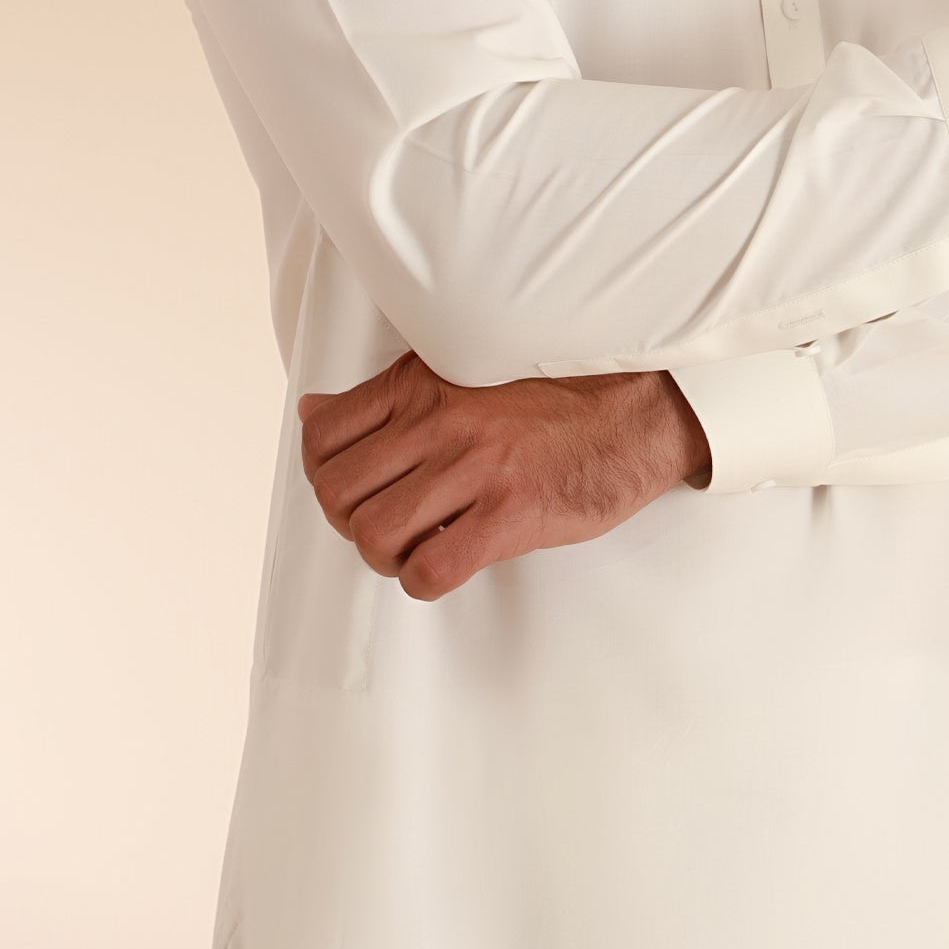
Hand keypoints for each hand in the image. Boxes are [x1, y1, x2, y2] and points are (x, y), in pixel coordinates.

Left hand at [296, 353, 711, 601]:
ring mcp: (476, 467)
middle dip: (349, 522)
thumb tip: (312, 414)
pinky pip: (431, 568)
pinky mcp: (511, 513)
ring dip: (386, 556)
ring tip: (416, 545)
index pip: (323, 437)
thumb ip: (387, 396)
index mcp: (423, 382)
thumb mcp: (461, 369)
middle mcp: (442, 421)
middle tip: (384, 523)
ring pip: (375, 536)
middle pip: (338, 494)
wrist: (636, 409)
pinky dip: (424, 579)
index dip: (320, 475)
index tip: (348, 488)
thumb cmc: (553, 393)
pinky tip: (447, 561)